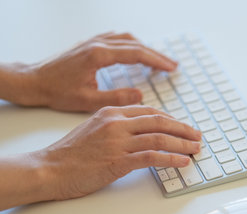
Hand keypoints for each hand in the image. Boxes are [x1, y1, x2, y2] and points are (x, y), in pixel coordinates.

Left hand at [22, 32, 176, 111]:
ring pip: (126, 39)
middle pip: (135, 44)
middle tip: (172, 66)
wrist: (34, 81)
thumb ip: (116, 98)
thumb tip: (140, 94)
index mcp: (98, 56)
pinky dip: (131, 44)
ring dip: (145, 48)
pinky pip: (117, 38)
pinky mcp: (89, 44)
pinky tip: (136, 52)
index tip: (171, 68)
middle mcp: (97, 44)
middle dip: (156, 55)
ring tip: (158, 61)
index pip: (136, 54)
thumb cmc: (57, 92)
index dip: (156, 61)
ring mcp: (93, 42)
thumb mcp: (88, 101)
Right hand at [36, 105, 200, 199]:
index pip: (150, 111)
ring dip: (182, 144)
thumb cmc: (70, 153)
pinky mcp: (118, 161)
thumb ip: (116, 125)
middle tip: (197, 136)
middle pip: (160, 122)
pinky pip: (152, 157)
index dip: (171, 119)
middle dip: (183, 129)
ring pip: (159, 138)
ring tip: (195, 149)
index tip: (183, 127)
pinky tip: (182, 162)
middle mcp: (117, 123)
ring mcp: (118, 142)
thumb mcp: (93, 129)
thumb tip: (140, 130)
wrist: (49, 168)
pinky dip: (171, 159)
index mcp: (111, 113)